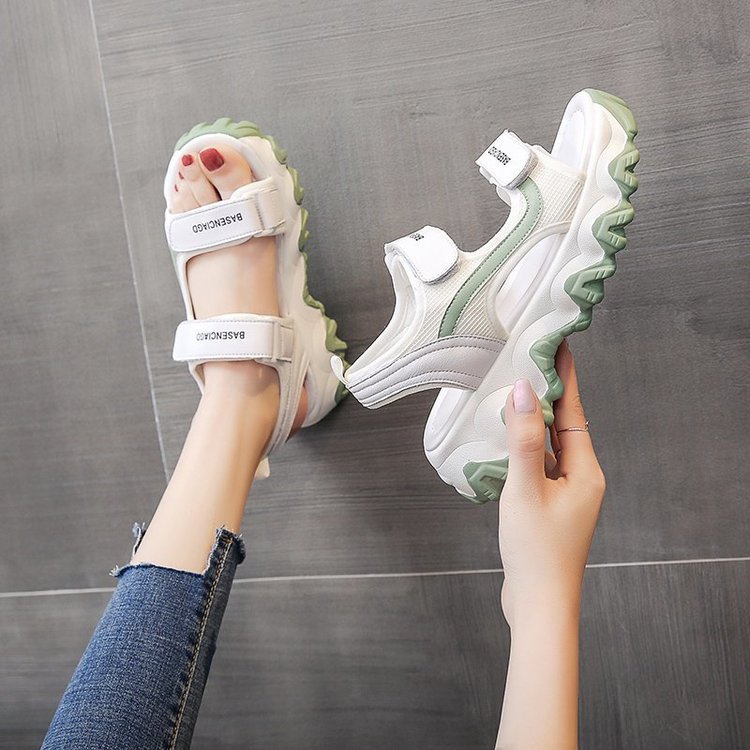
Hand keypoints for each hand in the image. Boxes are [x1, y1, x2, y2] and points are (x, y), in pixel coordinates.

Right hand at [499, 340, 604, 627]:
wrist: (538, 606)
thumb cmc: (536, 552)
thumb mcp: (526, 490)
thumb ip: (524, 440)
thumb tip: (523, 390)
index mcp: (586, 472)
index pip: (575, 412)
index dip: (564, 378)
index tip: (557, 344)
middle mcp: (581, 480)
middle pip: (564, 427)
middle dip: (547, 395)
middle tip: (529, 360)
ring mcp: (566, 496)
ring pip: (549, 447)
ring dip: (533, 423)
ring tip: (514, 393)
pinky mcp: (550, 509)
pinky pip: (539, 467)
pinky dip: (524, 450)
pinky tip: (505, 443)